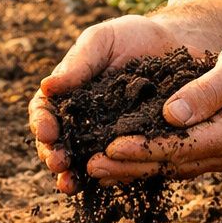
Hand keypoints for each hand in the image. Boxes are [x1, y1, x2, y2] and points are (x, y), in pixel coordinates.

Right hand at [28, 14, 186, 192]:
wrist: (180, 46)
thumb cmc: (135, 37)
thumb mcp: (103, 40)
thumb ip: (78, 62)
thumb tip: (47, 86)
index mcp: (70, 94)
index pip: (45, 112)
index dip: (41, 123)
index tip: (47, 131)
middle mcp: (84, 120)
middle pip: (59, 144)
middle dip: (53, 156)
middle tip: (58, 162)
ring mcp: (109, 138)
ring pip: (84, 162)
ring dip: (73, 176)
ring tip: (70, 184)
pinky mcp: (135, 148)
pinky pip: (120, 167)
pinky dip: (111, 178)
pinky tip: (106, 184)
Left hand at [86, 31, 221, 182]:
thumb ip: (207, 90)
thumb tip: (170, 113)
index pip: (179, 146)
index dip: (141, 149)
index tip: (107, 147)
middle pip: (171, 165)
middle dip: (128, 167)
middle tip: (87, 167)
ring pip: (174, 169)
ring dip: (136, 170)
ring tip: (98, 169)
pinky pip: (182, 163)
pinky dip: (153, 163)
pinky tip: (127, 162)